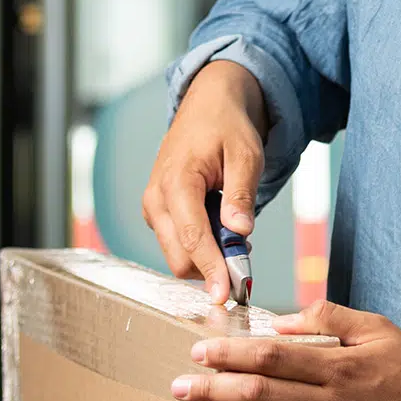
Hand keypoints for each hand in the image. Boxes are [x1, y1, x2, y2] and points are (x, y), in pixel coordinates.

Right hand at [142, 59, 267, 302]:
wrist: (208, 105)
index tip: (225, 295)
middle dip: (212, 268)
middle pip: (179, 257)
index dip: (210, 270)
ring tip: (236, 231)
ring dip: (209, 257)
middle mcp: (156, 199)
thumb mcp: (246, 153)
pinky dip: (202, 246)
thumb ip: (241, 193)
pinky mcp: (159, 214)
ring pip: (178, 255)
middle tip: (247, 259)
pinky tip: (222, 227)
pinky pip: (178, 243)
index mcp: (176, 182)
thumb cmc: (227, 125)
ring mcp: (154, 208)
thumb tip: (240, 232)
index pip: (192, 238)